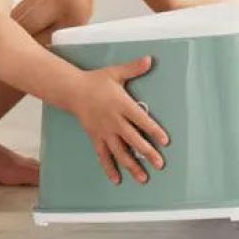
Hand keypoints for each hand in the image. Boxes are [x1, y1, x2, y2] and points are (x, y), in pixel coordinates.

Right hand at [68, 55, 168, 184]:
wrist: (73, 91)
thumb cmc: (96, 81)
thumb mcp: (116, 72)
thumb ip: (134, 68)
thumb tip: (150, 59)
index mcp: (122, 104)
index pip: (141, 120)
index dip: (154, 130)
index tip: (165, 141)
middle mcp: (114, 121)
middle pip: (133, 140)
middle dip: (147, 153)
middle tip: (160, 164)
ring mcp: (104, 131)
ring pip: (120, 152)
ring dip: (132, 166)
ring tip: (143, 178)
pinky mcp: (96, 137)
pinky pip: (103, 156)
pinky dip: (109, 168)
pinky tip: (117, 179)